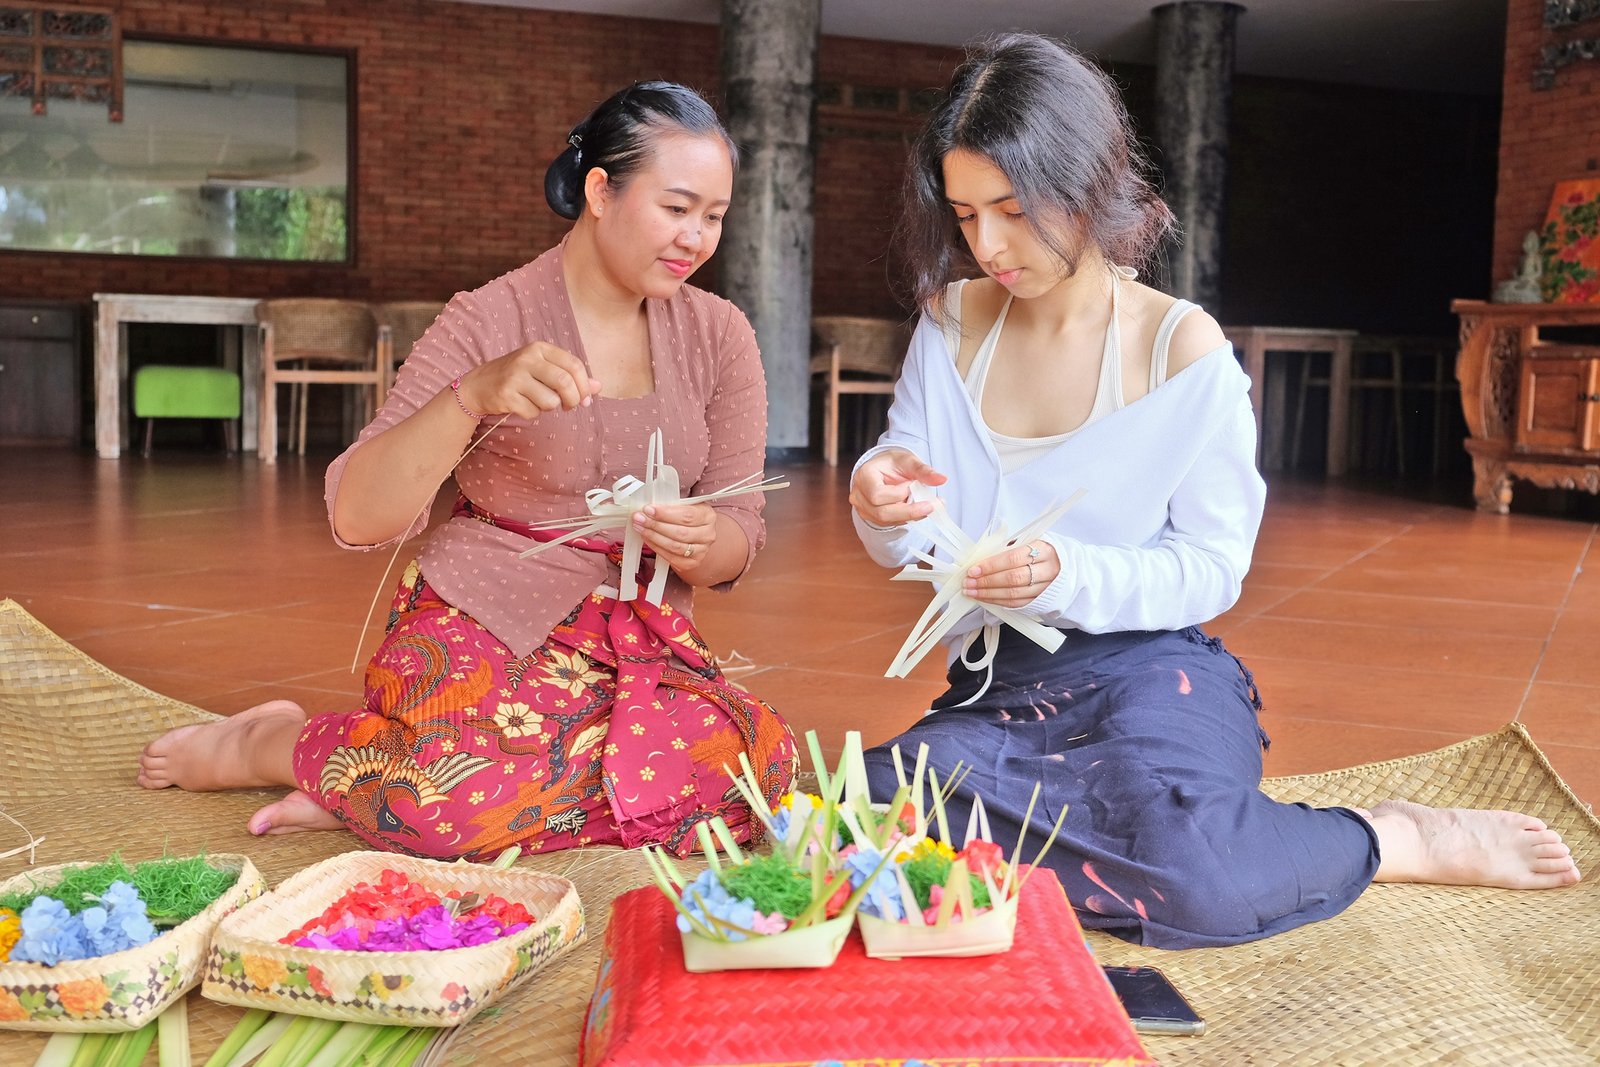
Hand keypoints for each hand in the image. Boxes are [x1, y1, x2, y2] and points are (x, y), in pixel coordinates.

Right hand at [456, 340, 601, 418]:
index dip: (584, 386)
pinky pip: (533, 412)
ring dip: (550, 408)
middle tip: (569, 406)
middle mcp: (527, 359)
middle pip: (564, 382)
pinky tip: (522, 404)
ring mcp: (515, 377)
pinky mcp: (506, 395)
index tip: (586, 399)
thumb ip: (571, 376)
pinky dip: (533, 413)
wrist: (479, 384)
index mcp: (540, 348)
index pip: (574, 365)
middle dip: (573, 400)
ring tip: (539, 402)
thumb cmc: (519, 377)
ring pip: (550, 401)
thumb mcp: (544, 369)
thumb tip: (597, 387)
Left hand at [633, 501, 716, 576]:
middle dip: (656, 525)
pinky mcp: (691, 563)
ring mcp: (701, 551)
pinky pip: (671, 557)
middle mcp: (708, 534)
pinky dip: (656, 547)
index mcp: (708, 516)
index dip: (666, 513)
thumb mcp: (684, 506)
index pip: (687, 515)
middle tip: (639, 518)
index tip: (648, 509)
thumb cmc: (687, 517)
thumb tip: (649, 507)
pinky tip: (647, 539)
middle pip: (680, 532)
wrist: (695, 536)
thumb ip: (670, 505)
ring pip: (674, 546)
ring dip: (653, 536)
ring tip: (640, 528)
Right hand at [849, 449, 947, 527]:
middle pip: (882, 512)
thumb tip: (942, 479)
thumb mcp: (909, 461)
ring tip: (927, 505)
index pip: (877, 494)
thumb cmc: (894, 463)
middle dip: (909, 511)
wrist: (887, 470)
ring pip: (887, 521)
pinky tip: (917, 509)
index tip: (912, 484)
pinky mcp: (872, 517)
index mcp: (864, 476)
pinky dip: (906, 518)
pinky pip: (890, 523)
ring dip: (910, 515)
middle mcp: (859, 494)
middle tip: (931, 505)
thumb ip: (924, 471)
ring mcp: (863, 508)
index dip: (898, 494)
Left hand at [964, 538, 1058, 607]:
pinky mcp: (1041, 600)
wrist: (1064, 566)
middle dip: (987, 581)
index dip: (991, 565)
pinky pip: (1016, 603)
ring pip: (1014, 593)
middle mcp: (1048, 569)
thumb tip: (980, 557)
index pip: (1013, 558)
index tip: (974, 569)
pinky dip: (998, 601)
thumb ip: (1006, 548)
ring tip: (971, 591)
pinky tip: (984, 598)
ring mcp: (1045, 587)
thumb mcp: (1027, 542)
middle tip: (968, 582)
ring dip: (988, 593)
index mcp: (1043, 549)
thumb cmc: (1039, 551)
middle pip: (1013, 578)